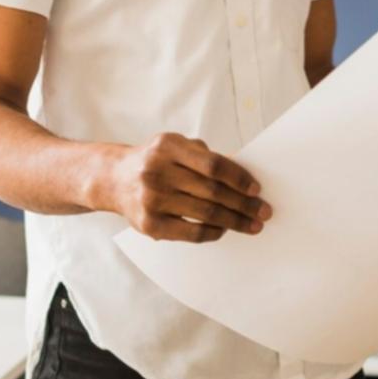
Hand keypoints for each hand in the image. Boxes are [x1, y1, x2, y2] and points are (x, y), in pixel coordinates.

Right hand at [107, 132, 270, 242]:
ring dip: (234, 221)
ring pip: (205, 214)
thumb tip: (244, 176)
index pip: (213, 165)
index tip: (256, 189)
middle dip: (243, 204)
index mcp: (168, 146)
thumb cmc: (155, 161)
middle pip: (212, 191)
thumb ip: (205, 157)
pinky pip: (191, 233)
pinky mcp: (149, 224)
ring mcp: (152, 199)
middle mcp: (157, 171)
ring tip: (251, 225)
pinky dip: (213, 232)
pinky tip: (224, 230)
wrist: (114, 179)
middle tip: (263, 211)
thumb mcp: (176, 147)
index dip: (239, 178)